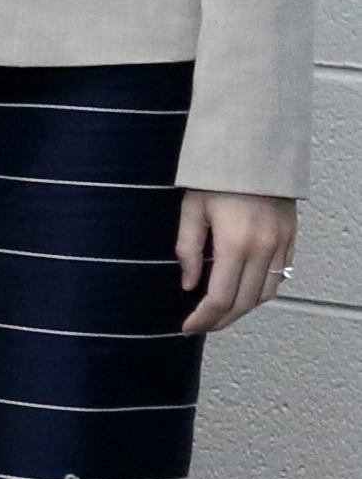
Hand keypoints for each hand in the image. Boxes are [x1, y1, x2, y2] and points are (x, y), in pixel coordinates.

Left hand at [177, 189, 298, 334]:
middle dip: (222, 320)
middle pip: (245, 302)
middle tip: (202, 326)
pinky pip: (281, 276)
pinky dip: (262, 291)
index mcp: (235, 244)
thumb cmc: (216, 177)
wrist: (255, 151)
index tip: (187, 327)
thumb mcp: (192, 210)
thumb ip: (189, 250)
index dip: (204, 318)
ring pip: (266, 293)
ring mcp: (281, 245)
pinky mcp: (291, 239)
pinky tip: (244, 291)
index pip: (221, 297)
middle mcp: (263, 250)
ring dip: (244, 309)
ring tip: (220, 313)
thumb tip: (189, 284)